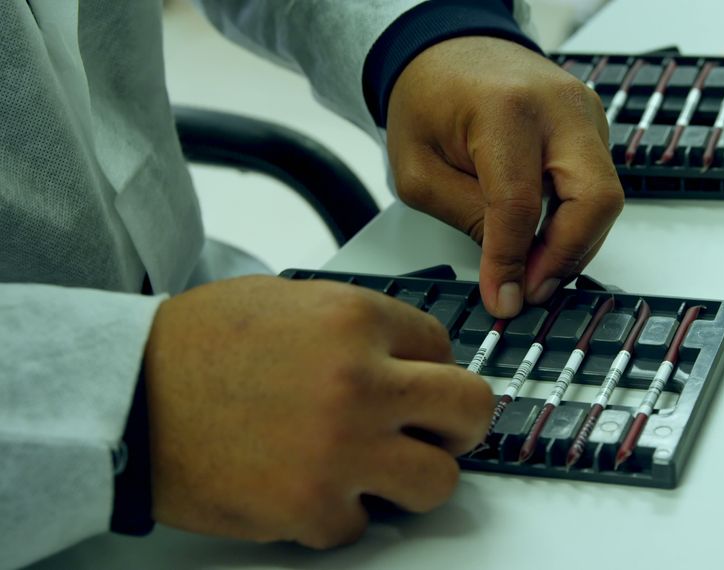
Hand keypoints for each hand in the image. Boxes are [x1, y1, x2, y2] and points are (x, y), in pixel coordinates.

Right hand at [143, 276, 491, 548]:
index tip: (416, 385)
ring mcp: (341, 450)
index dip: (431, 370)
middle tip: (438, 432)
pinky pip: (366, 526)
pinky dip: (342, 513)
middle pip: (470, 409)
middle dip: (460, 424)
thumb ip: (358, 324)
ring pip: (440, 482)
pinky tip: (309, 487)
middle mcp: (361, 382)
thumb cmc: (197, 346)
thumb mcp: (291, 300)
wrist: (126, 396)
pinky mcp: (312, 508)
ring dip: (414, 478)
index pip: (445, 349)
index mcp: (357, 320)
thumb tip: (410, 356)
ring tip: (378, 469)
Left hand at [386, 36, 623, 317]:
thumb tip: (510, 275)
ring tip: (531, 268)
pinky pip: (598, 186)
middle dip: (566, 256)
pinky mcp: (594, 126)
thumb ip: (469, 220)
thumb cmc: (428, 100)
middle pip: (594, 199)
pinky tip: (542, 236)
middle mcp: (558, 106)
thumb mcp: (420, 171)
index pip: (521, 203)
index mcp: (505, 109)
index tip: (504, 299)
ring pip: (605, 199)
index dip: (513, 262)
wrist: (448, 52)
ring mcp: (585, 113)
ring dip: (573, 243)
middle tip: (532, 288)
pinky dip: (575, 221)